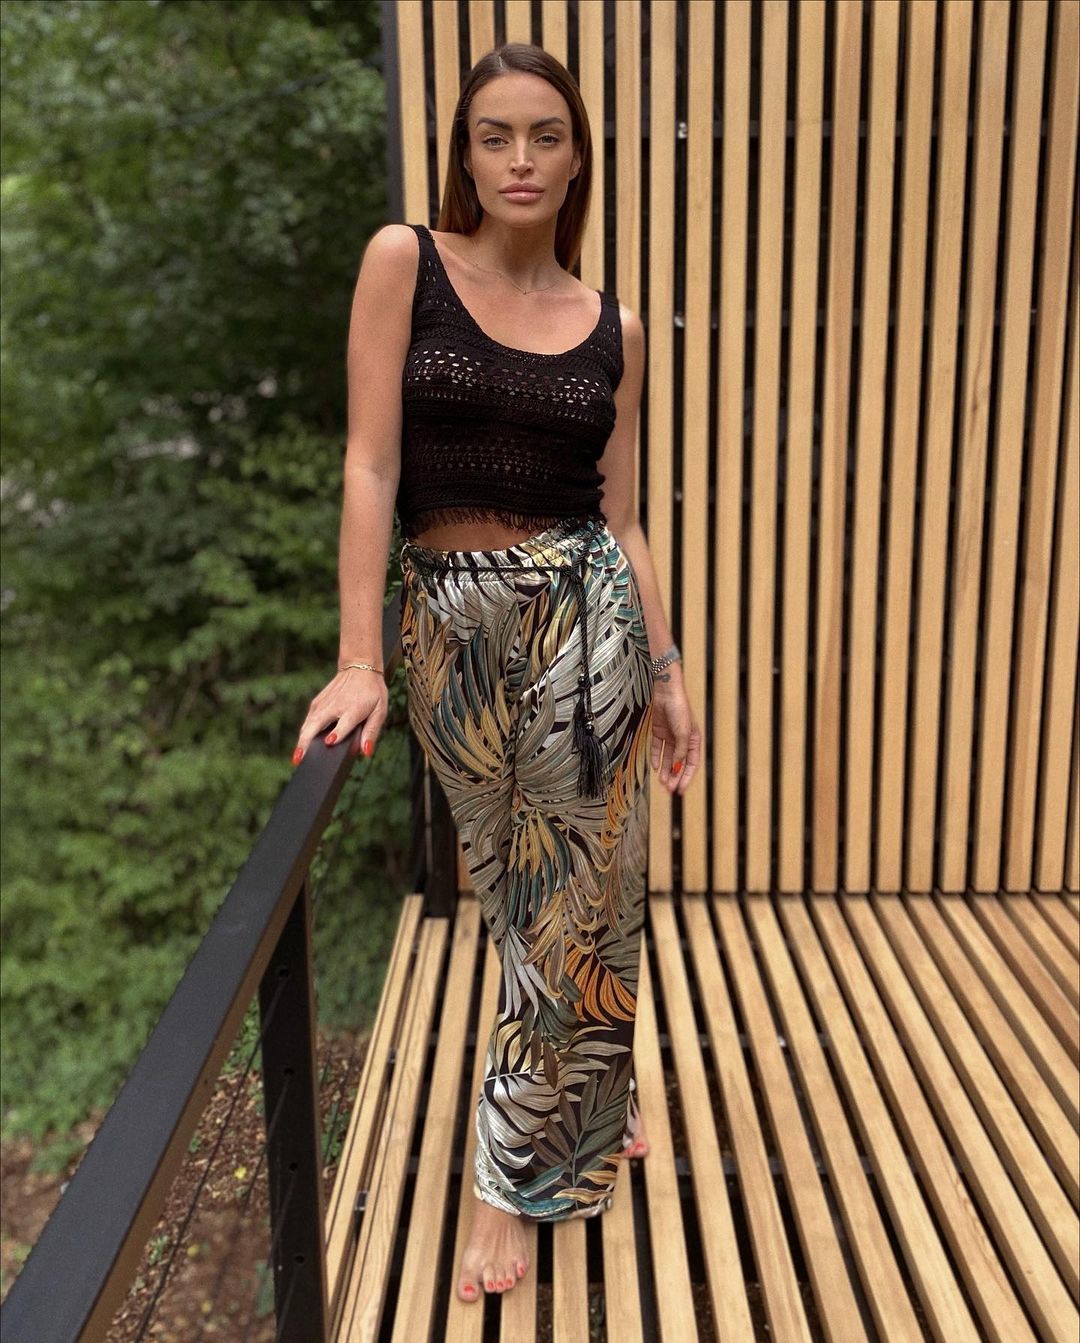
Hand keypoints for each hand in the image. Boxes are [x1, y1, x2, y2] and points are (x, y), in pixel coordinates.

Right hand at [292, 665, 387, 763]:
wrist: (359, 668)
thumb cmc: (371, 692)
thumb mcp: (379, 711)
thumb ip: (372, 732)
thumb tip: (366, 752)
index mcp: (353, 709)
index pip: (343, 723)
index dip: (337, 734)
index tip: (329, 742)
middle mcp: (334, 707)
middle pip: (316, 725)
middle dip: (306, 742)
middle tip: (299, 760)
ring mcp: (323, 704)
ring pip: (308, 725)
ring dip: (301, 741)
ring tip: (297, 759)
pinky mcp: (316, 703)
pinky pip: (308, 722)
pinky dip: (304, 734)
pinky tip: (302, 747)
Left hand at [649, 671, 700, 794]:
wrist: (666, 691)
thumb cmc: (679, 708)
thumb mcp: (683, 732)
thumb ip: (680, 751)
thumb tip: (677, 768)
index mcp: (693, 740)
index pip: (691, 764)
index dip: (686, 777)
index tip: (680, 790)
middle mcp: (682, 740)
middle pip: (679, 763)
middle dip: (675, 777)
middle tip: (669, 789)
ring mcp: (670, 737)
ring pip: (668, 758)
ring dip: (665, 771)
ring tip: (662, 783)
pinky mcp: (658, 732)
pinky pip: (657, 749)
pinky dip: (656, 758)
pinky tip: (655, 768)